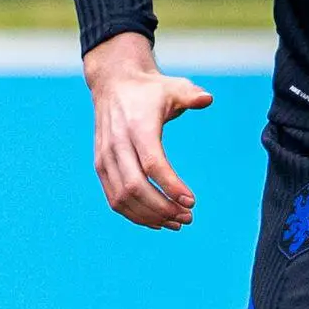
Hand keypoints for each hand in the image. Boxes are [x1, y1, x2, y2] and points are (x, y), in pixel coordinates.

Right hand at [83, 31, 213, 229]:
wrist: (114, 85)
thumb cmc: (149, 90)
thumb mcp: (173, 87)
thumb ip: (191, 95)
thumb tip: (207, 99)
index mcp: (137, 126)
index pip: (152, 163)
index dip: (171, 186)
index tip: (192, 202)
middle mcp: (117, 144)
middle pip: (136, 187)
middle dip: (163, 208)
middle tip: (187, 218)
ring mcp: (105, 157)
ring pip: (122, 198)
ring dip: (149, 216)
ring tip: (175, 223)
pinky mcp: (100, 166)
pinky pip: (113, 198)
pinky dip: (133, 214)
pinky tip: (156, 221)